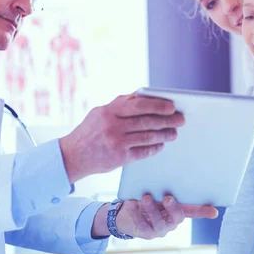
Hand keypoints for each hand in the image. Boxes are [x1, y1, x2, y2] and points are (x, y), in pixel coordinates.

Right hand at [59, 94, 184, 182]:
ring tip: (174, 133)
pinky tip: (161, 145)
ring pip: (148, 137)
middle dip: (167, 120)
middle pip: (147, 121)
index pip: (139, 105)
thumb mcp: (100, 112)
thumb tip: (143, 95)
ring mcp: (117, 142)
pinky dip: (154, 148)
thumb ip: (121, 104)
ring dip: (164, 135)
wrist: (73, 155)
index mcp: (109, 111)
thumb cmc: (90, 131)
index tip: (171, 106)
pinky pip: (143, 152)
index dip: (158, 105)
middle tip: (180, 120)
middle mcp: (113, 126)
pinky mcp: (119, 158)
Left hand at [91, 195, 217, 238]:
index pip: (194, 212)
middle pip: (177, 217)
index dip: (204, 212)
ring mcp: (158, 229)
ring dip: (152, 210)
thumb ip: (168, 188)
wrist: (125, 215)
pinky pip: (141, 224)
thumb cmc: (146, 200)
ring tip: (146, 198)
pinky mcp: (144, 232)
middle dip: (173, 208)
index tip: (214, 211)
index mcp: (178, 211)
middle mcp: (171, 222)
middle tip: (167, 197)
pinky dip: (136, 213)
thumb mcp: (158, 193)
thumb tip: (177, 169)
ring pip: (158, 222)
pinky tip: (132, 203)